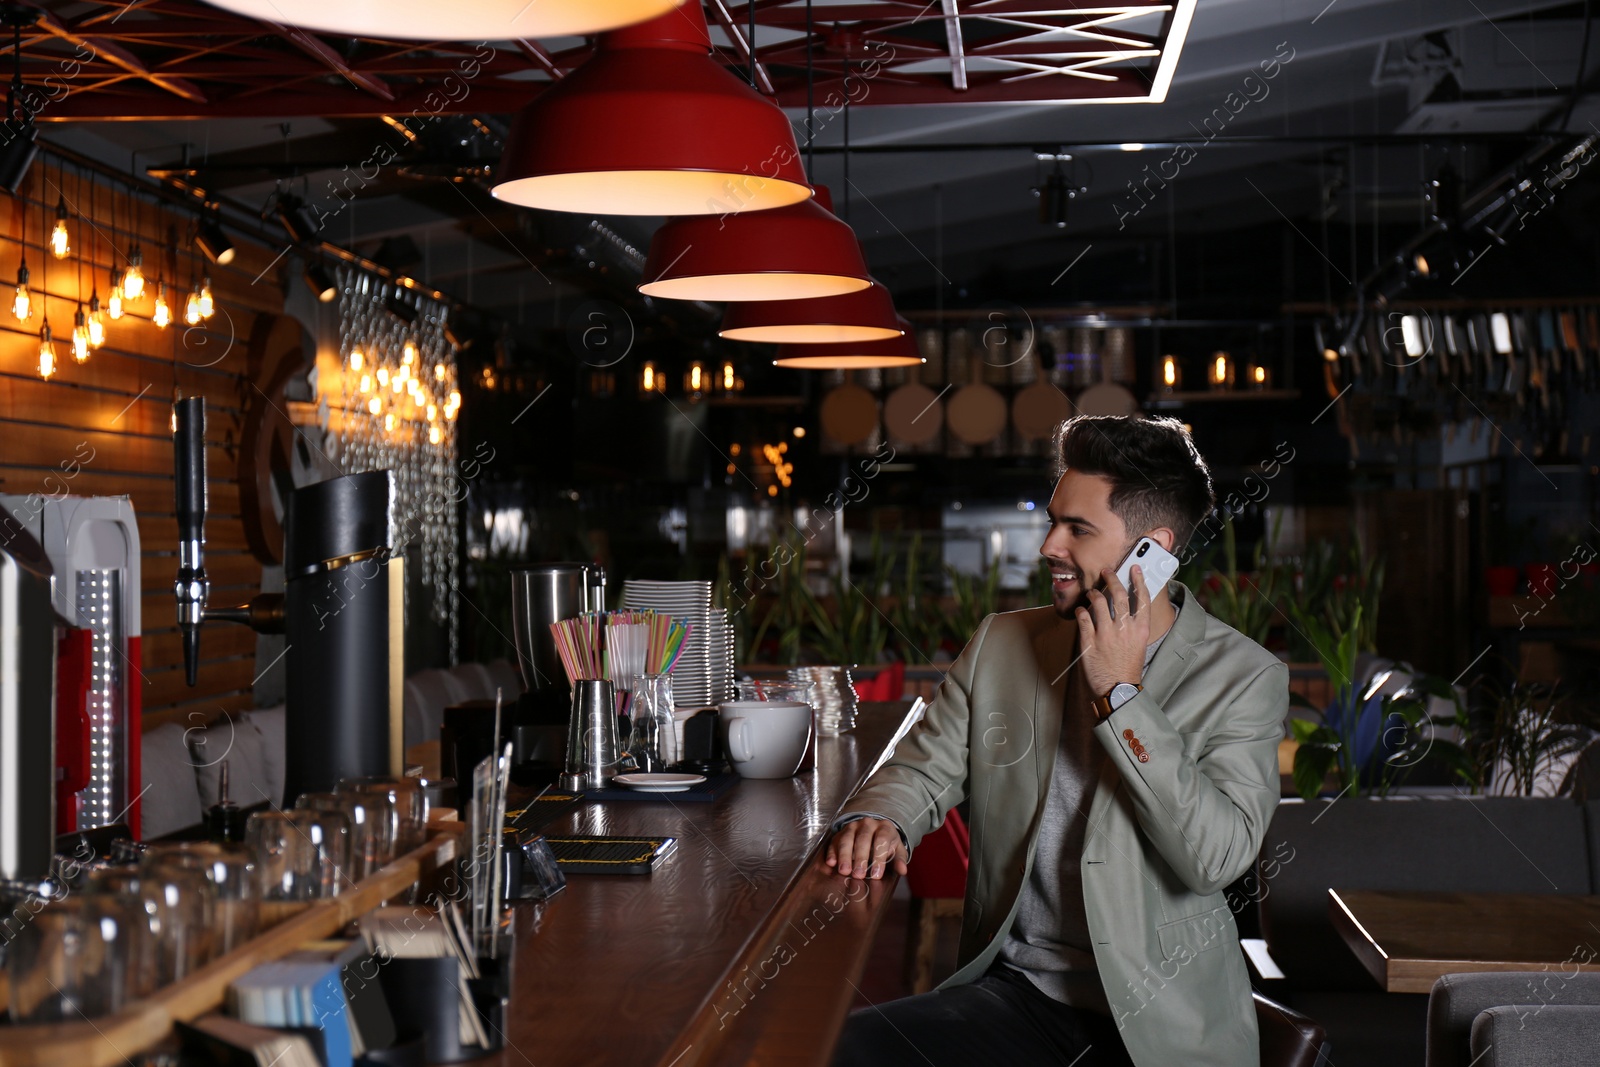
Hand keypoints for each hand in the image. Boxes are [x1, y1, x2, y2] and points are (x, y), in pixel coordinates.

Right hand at [825, 818, 907, 879]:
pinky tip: (831, 863)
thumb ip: (899, 860)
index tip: (876, 875)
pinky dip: (832, 852)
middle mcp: (867, 824)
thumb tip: (903, 870)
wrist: (874, 830)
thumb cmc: (887, 844)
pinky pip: (835, 840)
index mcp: (884, 827)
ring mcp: (852, 826)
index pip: (882, 840)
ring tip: (844, 871)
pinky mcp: (840, 832)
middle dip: (860, 858)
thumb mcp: (897, 850)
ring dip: (845, 856)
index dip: (879, 858)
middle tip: (859, 875)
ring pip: (847, 839)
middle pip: (863, 839)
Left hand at [1077, 563, 1151, 697]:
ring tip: (1092, 593)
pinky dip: (1081, 611)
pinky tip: (1081, 611)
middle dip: (1111, 578)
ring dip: (1094, 594)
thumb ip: (1133, 626)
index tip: (1134, 569)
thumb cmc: (1127, 668)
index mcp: (1141, 629)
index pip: (1142, 598)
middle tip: (1106, 572)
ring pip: (1098, 602)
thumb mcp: (1138, 645)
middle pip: (1118, 594)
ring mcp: (1106, 634)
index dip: (1138, 580)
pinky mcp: (1089, 641)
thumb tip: (1125, 608)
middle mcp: (1124, 629)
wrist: (1117, 690)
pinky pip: (1083, 617)